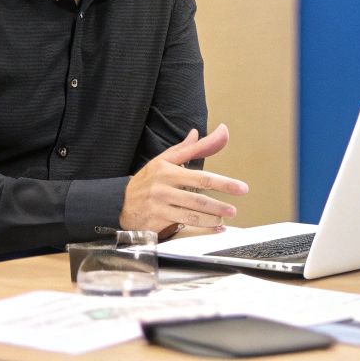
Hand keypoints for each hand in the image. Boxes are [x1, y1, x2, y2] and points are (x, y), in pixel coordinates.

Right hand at [119, 125, 249, 235]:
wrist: (119, 203)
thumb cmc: (147, 181)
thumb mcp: (164, 161)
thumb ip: (186, 149)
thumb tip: (197, 132)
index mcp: (167, 170)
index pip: (201, 177)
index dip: (223, 183)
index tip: (240, 187)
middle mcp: (163, 188)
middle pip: (198, 198)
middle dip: (220, 204)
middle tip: (235, 208)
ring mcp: (159, 205)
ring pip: (191, 214)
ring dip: (212, 218)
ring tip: (226, 218)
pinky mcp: (155, 221)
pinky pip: (182, 226)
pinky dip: (201, 228)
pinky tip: (214, 227)